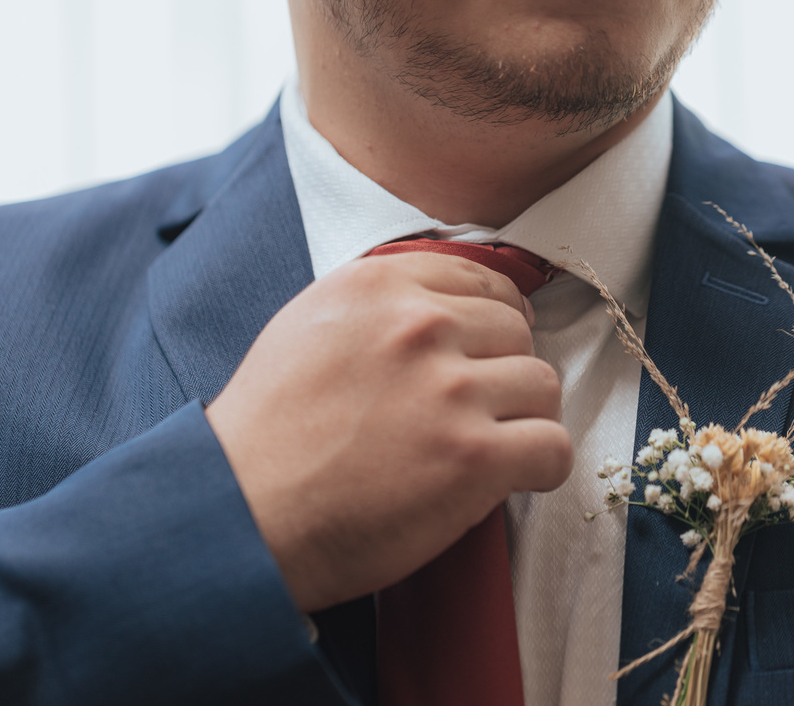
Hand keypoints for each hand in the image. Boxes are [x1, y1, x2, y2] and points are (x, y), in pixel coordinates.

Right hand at [207, 252, 572, 612]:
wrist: (240, 515)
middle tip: (475, 411)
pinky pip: (552, 447)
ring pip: (542, 385)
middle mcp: (418, 326)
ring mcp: (450, 390)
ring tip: (487, 447)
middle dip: (503, 371)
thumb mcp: (307, 327)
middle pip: (517, 330)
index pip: (482, 279)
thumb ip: (379, 306)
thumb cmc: (266, 435)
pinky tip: (510, 478)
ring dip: (524, 418)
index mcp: (377, 287)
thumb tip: (446, 308)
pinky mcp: (472, 457)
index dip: (493, 319)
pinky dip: (540, 467)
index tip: (486, 350)